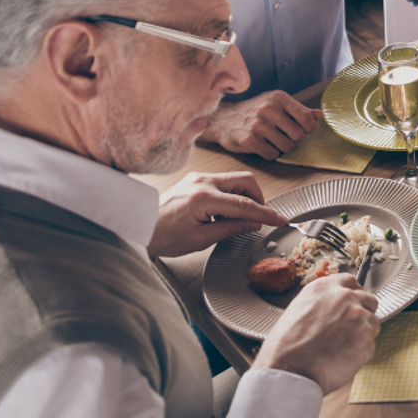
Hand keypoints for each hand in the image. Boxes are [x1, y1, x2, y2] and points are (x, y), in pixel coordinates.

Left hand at [149, 172, 286, 257]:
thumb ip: (230, 229)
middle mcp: (203, 181)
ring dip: (243, 197)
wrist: (138, 225)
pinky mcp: (195, 178)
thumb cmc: (161, 236)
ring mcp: (198, 177)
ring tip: (233, 220)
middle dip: (257, 199)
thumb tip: (253, 224)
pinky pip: (223, 182)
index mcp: (203, 198)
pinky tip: (220, 214)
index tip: (280, 219)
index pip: (245, 204)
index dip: (266, 213)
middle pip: (245, 182)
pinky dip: (230, 195)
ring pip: (236, 180)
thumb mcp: (199, 240)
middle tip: (256, 219)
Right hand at [200, 92, 320, 159]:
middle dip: (292, 138)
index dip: (308, 128)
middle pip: (298, 135)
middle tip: (281, 134)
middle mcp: (268, 109)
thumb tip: (320, 115)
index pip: (307, 118)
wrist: (223, 119)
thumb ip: (299, 110)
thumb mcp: (276, 103)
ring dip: (281, 146)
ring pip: (286, 146)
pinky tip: (261, 144)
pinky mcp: (249, 140)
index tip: (301, 128)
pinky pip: (272, 154)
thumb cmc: (254, 111)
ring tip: (270, 138)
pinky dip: (269, 153)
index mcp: (278, 98)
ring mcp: (258, 125)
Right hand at [254, 275, 381, 394]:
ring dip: (362, 334)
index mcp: (325, 287)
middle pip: (367, 300)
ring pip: (372, 322)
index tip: (353, 303)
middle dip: (363, 313)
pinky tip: (343, 358)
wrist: (288, 371)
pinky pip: (371, 343)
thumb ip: (321, 302)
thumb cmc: (286, 347)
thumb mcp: (297, 310)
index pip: (349, 282)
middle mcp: (344, 297)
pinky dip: (362, 351)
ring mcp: (358, 315)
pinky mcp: (367, 337)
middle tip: (350, 330)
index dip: (353, 294)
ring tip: (342, 348)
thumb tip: (334, 307)